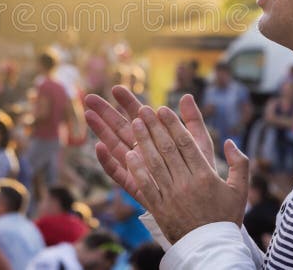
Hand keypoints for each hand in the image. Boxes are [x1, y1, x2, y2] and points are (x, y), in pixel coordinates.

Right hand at [85, 86, 214, 207]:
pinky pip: (119, 174)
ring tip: (88, 115)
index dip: (127, 102)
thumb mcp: (200, 143)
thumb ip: (192, 121)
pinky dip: (108, 162)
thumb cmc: (202, 172)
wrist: (204, 204)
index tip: (116, 88)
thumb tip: (186, 95)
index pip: (139, 115)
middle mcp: (144, 150)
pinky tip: (99, 148)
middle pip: (121, 128)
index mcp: (156, 137)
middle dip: (106, 112)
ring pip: (115, 146)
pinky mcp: (136, 186)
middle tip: (90, 97)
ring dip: (101, 132)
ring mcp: (138, 167)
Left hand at [126, 105, 249, 242]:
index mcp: (206, 176)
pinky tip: (129, 154)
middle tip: (144, 110)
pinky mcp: (159, 209)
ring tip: (135, 124)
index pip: (186, 144)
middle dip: (155, 127)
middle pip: (167, 149)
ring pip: (155, 163)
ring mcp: (171, 196)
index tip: (163, 109)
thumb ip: (239, 164)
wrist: (212, 249)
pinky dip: (137, 169)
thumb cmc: (226, 217)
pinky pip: (146, 186)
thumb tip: (229, 142)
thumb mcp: (240, 190)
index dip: (173, 125)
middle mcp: (187, 184)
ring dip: (143, 141)